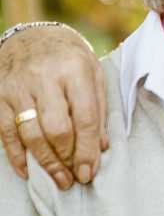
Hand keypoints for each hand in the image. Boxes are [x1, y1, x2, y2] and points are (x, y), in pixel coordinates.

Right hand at [0, 25, 107, 188]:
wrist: (33, 36)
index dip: (88, 148)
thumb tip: (101, 146)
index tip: (90, 171)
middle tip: (75, 177)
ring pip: (30, 134)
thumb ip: (100, 109)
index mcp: (75, 70)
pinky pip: (6, 133)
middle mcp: (44, 77)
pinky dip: (17, 156)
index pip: (85, 116)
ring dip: (46, 162)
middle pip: (57, 128)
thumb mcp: (94, 74)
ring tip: (60, 179)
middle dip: (67, 158)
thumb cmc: (71, 59)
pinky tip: (29, 172)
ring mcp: (18, 87)